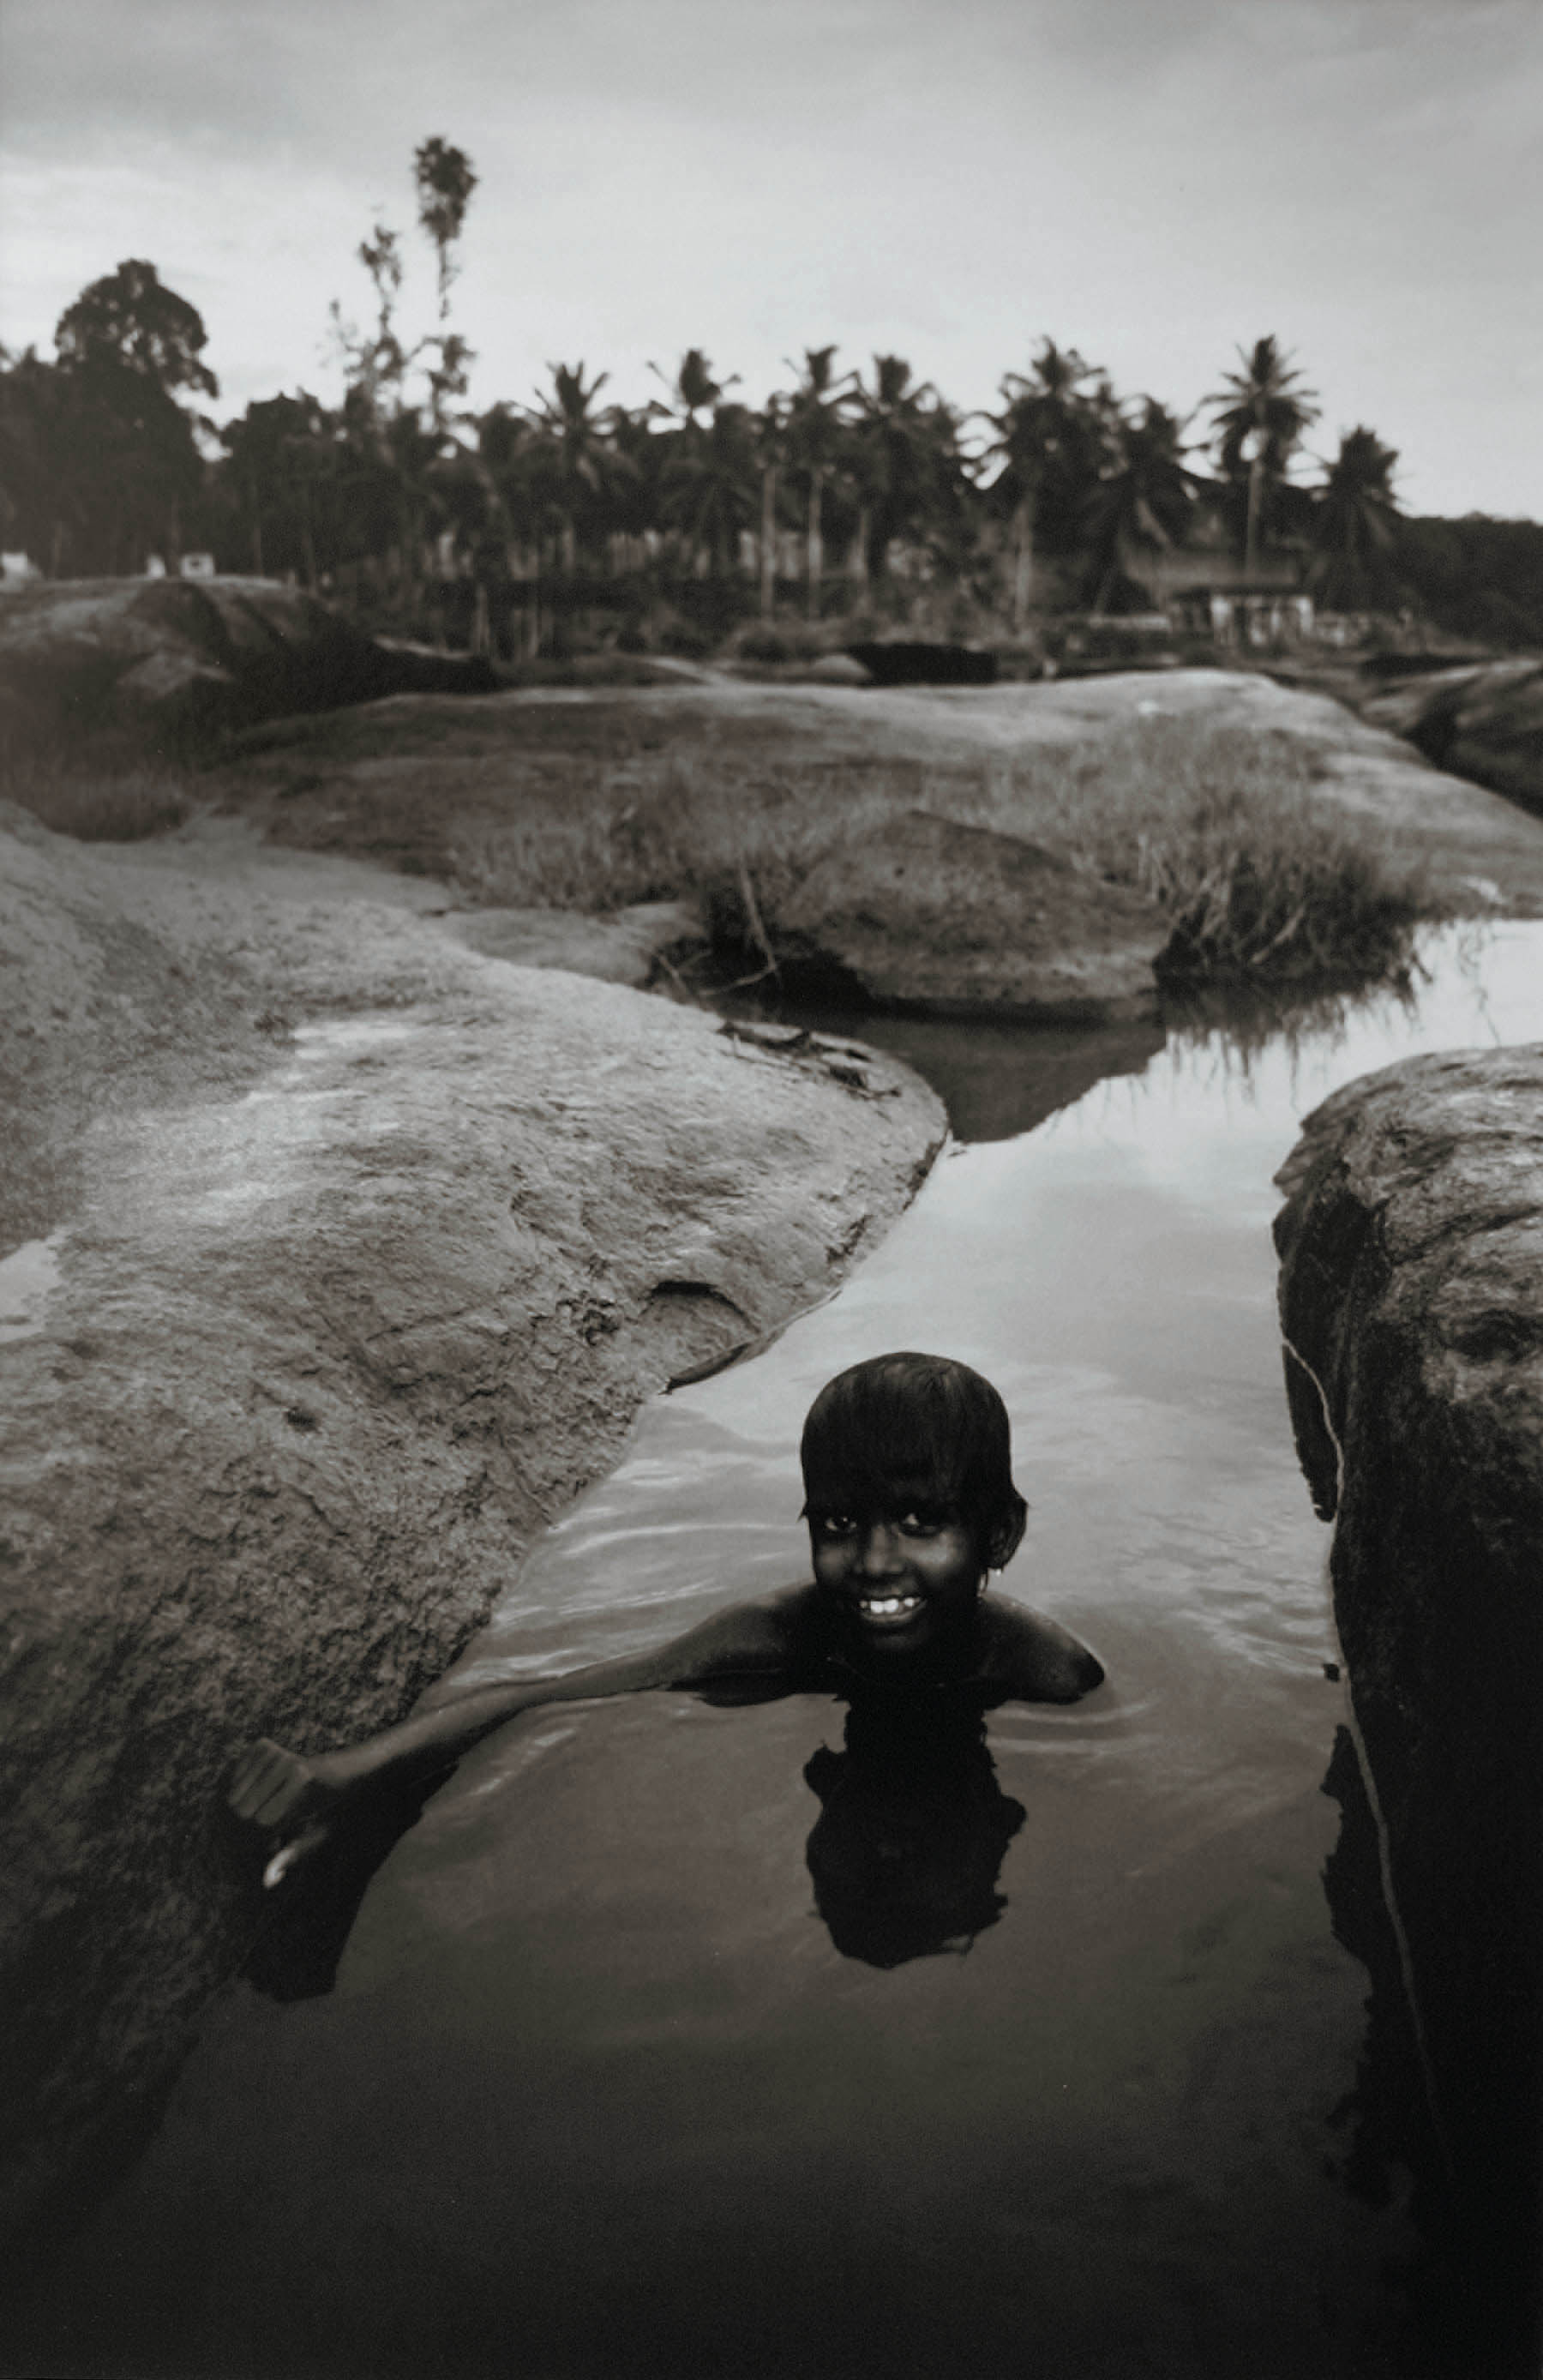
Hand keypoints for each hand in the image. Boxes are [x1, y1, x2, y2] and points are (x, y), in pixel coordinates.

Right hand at [227, 1737, 344, 1886]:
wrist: (337, 1772)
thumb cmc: (329, 1812)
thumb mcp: (317, 1836)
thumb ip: (291, 1856)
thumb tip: (267, 1882)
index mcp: (303, 1785)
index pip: (260, 1825)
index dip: (256, 1843)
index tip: (263, 1848)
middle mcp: (288, 1764)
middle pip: (242, 1810)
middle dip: (242, 1831)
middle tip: (258, 1836)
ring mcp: (275, 1752)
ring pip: (231, 1795)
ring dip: (236, 1815)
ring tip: (259, 1818)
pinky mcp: (262, 1745)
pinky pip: (230, 1778)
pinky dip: (233, 1795)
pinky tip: (251, 1799)